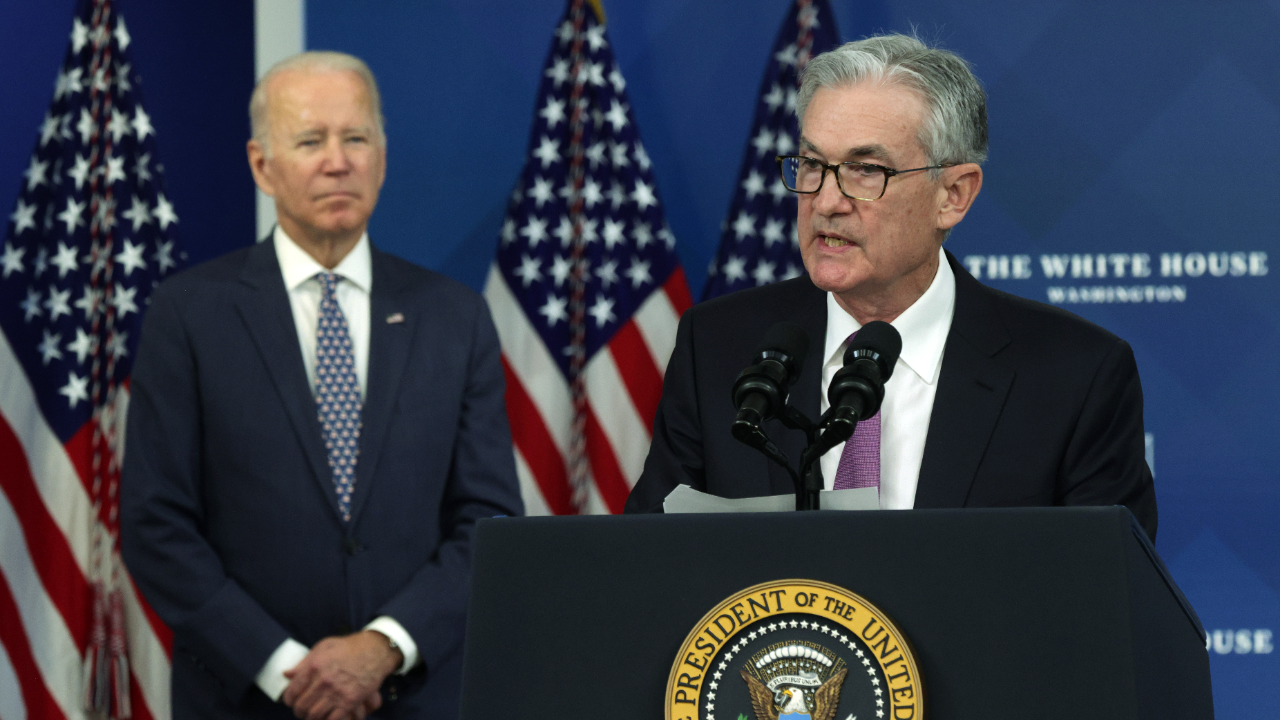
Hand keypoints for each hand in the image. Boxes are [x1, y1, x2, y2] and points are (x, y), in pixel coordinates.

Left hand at [282, 630, 402, 719]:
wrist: (376, 651)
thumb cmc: (349, 647)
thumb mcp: (324, 647)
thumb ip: (304, 662)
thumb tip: (287, 674)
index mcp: (314, 666)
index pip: (292, 691)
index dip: (289, 700)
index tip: (292, 701)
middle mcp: (323, 680)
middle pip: (302, 706)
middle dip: (299, 711)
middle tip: (302, 710)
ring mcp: (337, 692)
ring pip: (314, 715)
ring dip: (311, 717)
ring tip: (313, 714)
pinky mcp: (350, 701)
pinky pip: (332, 719)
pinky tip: (327, 716)